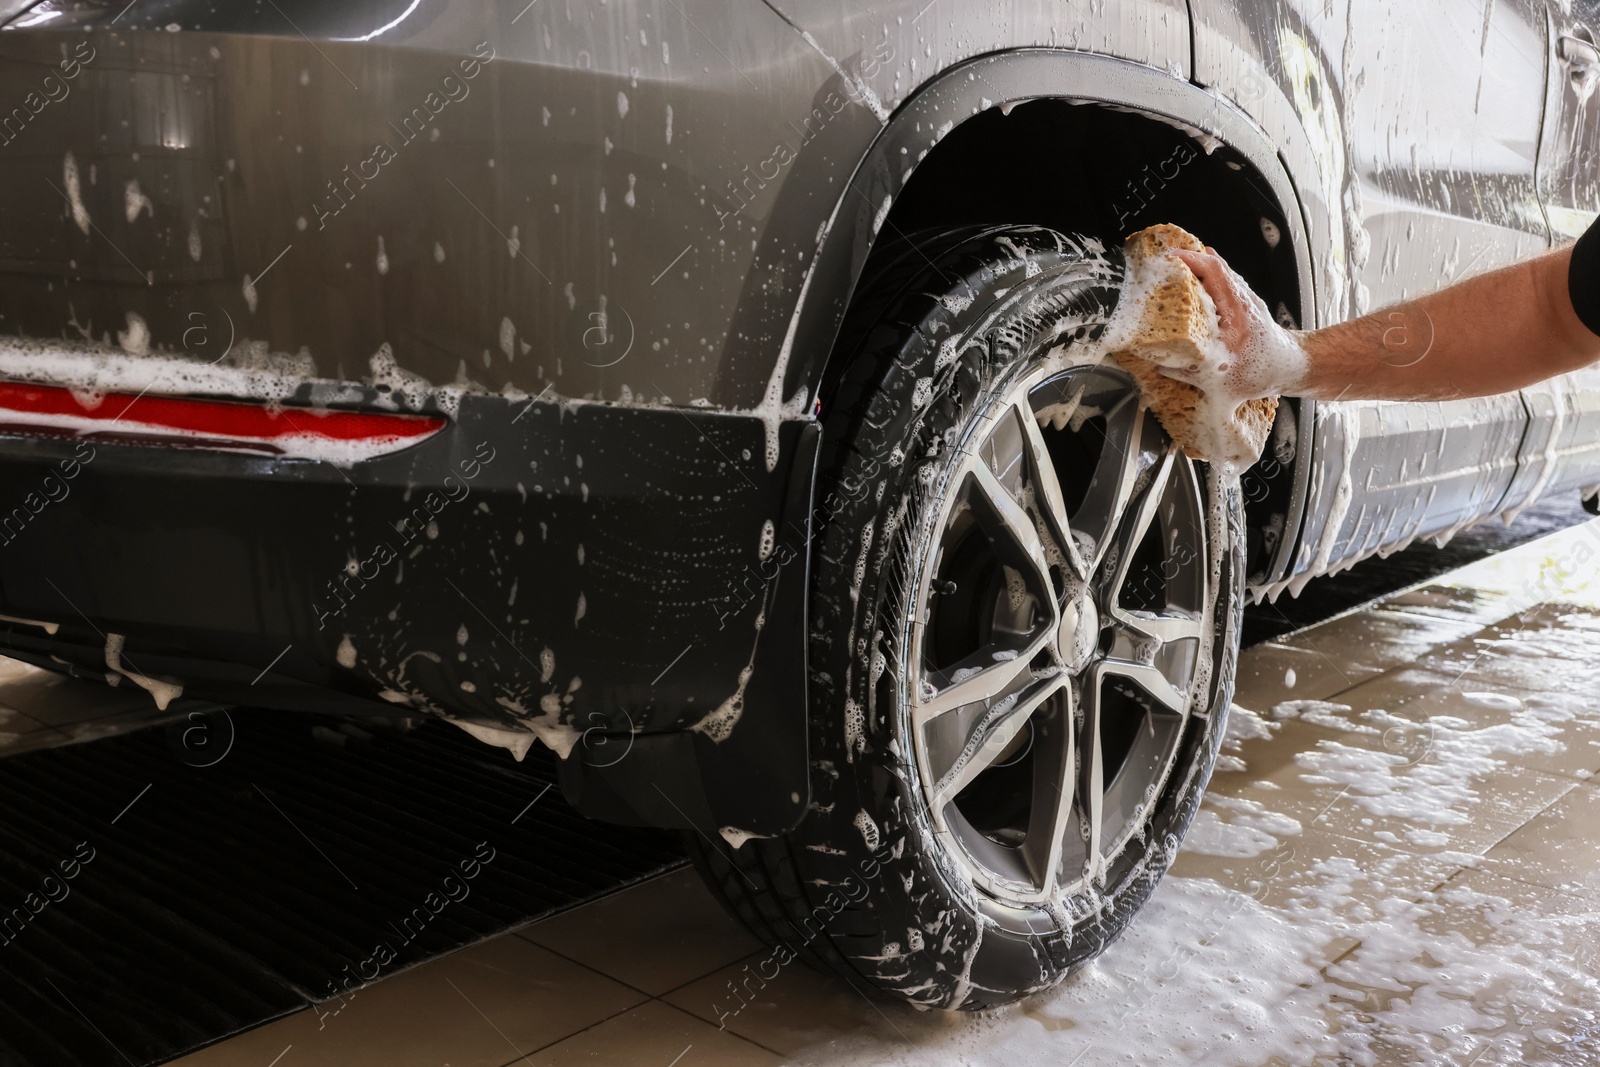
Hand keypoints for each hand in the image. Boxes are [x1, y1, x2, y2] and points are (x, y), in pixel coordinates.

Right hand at [1169, 247, 1307, 400]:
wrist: (1289, 367)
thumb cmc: (1262, 371)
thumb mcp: (1220, 380)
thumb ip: (1187, 373)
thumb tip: (1158, 364)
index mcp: (1236, 312)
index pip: (1214, 271)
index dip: (1190, 259)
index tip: (1169, 257)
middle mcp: (1242, 299)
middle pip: (1215, 265)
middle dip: (1188, 258)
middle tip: (1165, 260)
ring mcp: (1244, 298)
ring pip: (1220, 271)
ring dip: (1197, 265)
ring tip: (1174, 267)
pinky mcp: (1244, 302)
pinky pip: (1223, 280)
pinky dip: (1206, 276)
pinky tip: (1193, 282)